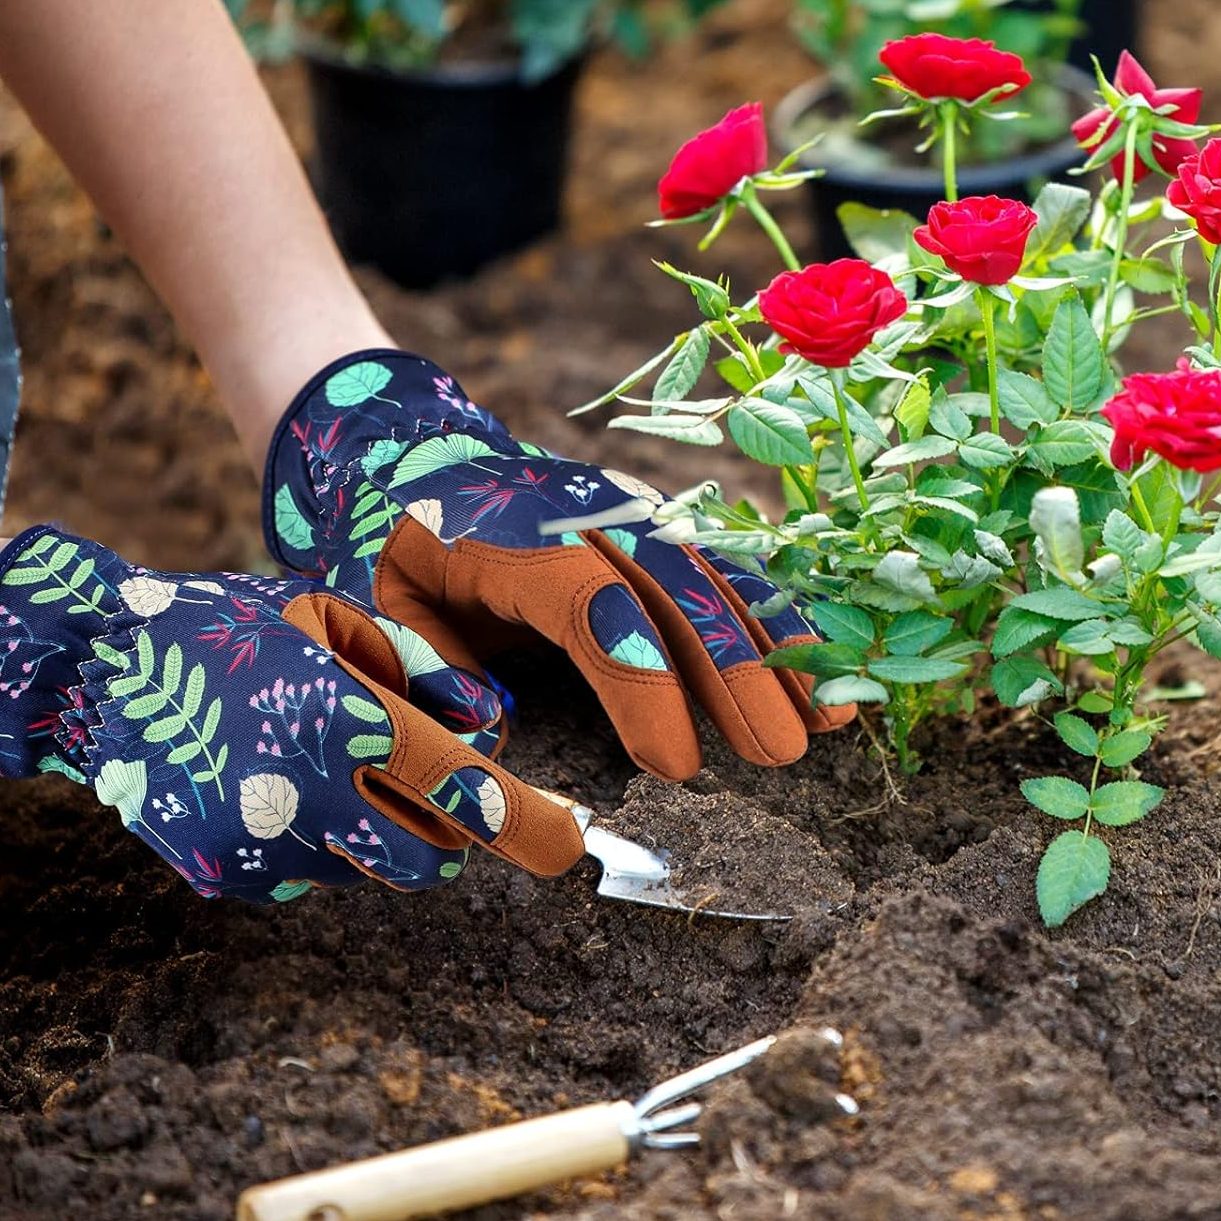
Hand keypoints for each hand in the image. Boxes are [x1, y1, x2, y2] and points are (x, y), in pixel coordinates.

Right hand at [0, 527, 583, 901]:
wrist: (99, 673)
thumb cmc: (231, 627)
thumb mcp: (334, 615)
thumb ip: (422, 667)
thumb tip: (493, 720)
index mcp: (338, 717)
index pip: (460, 790)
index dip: (525, 824)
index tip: (568, 845)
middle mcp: (303, 793)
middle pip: (428, 857)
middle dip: (449, 831)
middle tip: (431, 784)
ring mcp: (259, 847)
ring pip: (368, 867)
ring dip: (376, 830)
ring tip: (325, 763)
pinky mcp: (226, 878)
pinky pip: (308, 876)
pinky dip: (317, 843)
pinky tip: (276, 786)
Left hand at [264, 353, 851, 781]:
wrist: (425, 454)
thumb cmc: (407, 545)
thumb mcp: (389, 604)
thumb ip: (432, 662)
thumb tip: (489, 724)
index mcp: (516, 535)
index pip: (593, 606)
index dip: (641, 683)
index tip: (675, 766)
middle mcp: (590, 512)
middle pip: (676, 585)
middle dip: (735, 669)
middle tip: (780, 755)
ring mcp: (633, 509)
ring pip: (717, 572)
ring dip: (777, 642)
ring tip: (831, 717)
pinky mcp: (660, 520)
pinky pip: (728, 564)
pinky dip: (777, 611)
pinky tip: (825, 661)